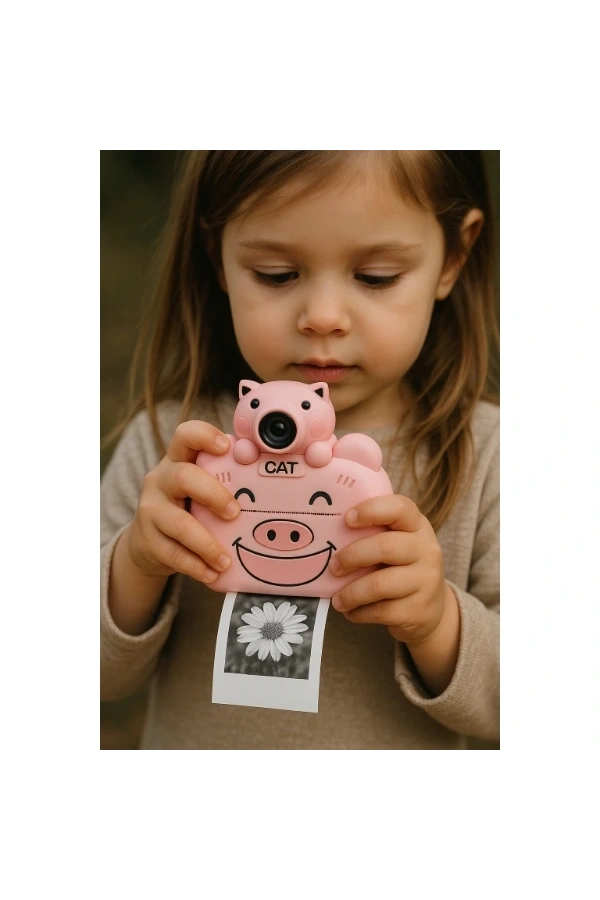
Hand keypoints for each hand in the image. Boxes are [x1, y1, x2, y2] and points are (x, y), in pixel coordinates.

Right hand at [125, 421, 240, 584]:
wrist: (148, 543)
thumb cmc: (187, 507)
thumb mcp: (199, 487)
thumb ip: (225, 479)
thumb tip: (273, 479)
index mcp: (178, 460)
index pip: (185, 435)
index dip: (204, 436)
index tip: (226, 446)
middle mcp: (160, 480)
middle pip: (183, 476)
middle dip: (213, 494)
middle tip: (235, 513)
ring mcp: (150, 510)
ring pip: (178, 523)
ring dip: (207, 543)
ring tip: (226, 560)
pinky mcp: (147, 540)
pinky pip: (173, 554)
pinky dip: (196, 566)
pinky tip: (212, 574)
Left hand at [328, 495, 453, 646]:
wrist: (432, 609)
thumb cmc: (402, 568)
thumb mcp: (397, 544)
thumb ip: (373, 535)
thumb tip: (326, 534)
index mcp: (417, 526)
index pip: (400, 508)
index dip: (371, 510)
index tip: (347, 519)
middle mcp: (426, 550)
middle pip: (385, 547)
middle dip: (352, 557)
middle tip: (334, 567)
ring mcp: (426, 581)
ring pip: (379, 585)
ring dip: (351, 593)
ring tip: (338, 599)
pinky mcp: (418, 609)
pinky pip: (380, 611)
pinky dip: (359, 613)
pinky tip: (351, 611)